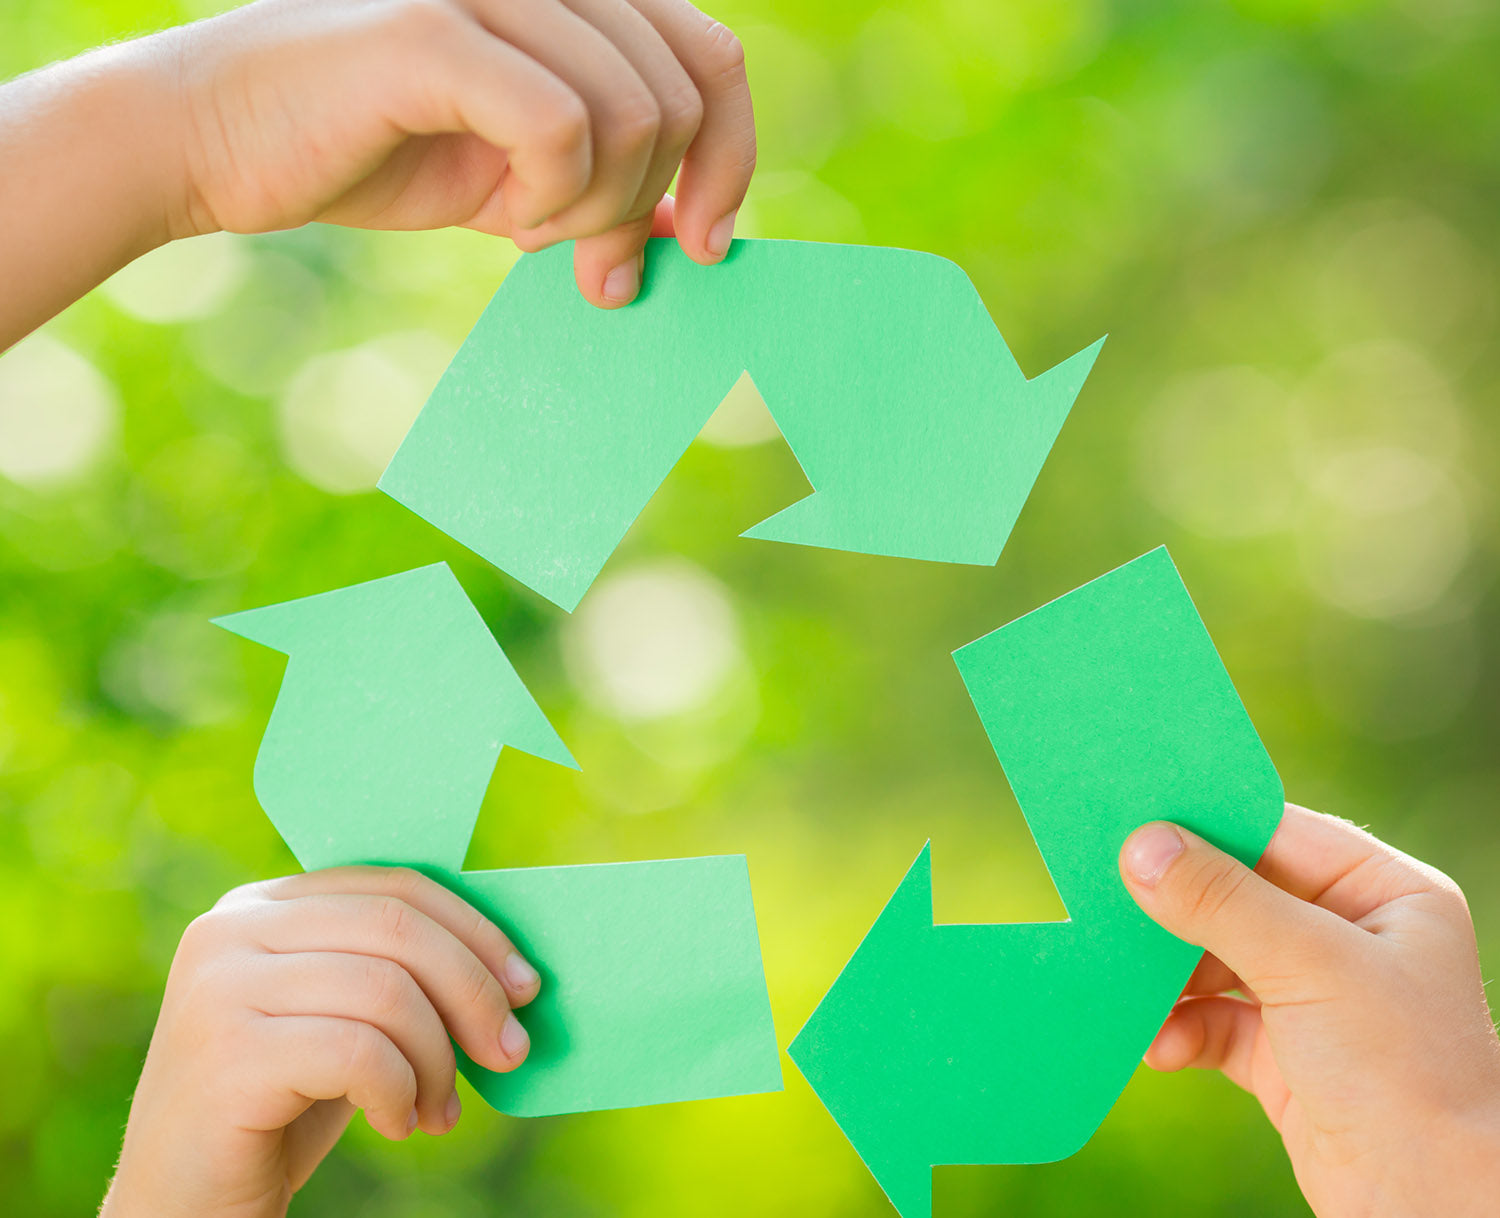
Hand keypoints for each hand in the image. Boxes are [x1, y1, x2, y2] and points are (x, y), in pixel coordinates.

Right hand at [99, 866, 540, 1217]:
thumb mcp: (341, 1017)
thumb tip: (511, 963)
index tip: (526, 987)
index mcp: (262, 904)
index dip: (475, 932)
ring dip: (437, 1060)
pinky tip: (396, 1125)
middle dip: (473, 992)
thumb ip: (394, 970)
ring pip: (386, 991)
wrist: (185, 1202)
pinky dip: (399, 1092)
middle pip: (398, 929)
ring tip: (439, 1111)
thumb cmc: (282, 1105)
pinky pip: (359, 1052)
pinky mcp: (226, 1055)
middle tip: (509, 1053)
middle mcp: (230, 930)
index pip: (395, 888)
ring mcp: (220, 989)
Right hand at [167, 0, 754, 305]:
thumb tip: (702, 230)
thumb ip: (608, 188)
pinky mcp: (433, 31)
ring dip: (599, 208)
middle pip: (686, 93)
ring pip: (635, 113)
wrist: (221, 143)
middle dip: (656, 205)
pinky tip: (506, 218)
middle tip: (601, 269)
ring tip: (531, 232)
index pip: (712, 55)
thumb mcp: (519, 181)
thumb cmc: (371, 153)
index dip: (735, 156)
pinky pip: (562, 125)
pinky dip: (554, 195)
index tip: (712, 240)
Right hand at [1120, 804, 1499, 1217]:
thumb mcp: (1310, 966)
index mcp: (1385, 893)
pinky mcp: (1286, 1056)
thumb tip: (1142, 845)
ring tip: (1130, 988)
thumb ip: (1221, 901)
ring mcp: (1317, 999)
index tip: (1131, 814)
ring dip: (1170, 978)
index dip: (1207, 823)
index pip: (1279, 833)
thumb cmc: (1404, 1073)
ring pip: (1218, 960)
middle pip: (1239, 896)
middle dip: (1177, 908)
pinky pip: (1215, 1022)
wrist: (1434, 1208)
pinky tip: (1161, 1046)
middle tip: (1110, 900)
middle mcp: (1352, 938)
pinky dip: (1182, 1030)